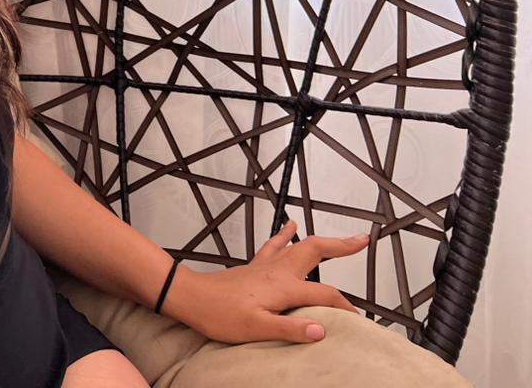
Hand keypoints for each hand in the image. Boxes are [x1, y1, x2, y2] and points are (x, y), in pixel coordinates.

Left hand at [166, 220, 369, 345]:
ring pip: (300, 245)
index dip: (344, 307)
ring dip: (322, 240)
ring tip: (339, 237)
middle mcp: (277, 271)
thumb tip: (321, 330)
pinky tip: (290, 226)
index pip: (325, 294)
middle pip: (316, 250)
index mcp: (283, 287)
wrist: (191, 298)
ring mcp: (266, 265)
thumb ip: (290, 329)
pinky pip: (275, 244)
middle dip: (341, 245)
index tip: (355, 319)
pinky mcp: (255, 266)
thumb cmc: (220, 314)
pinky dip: (286, 234)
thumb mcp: (256, 328)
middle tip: (363, 241)